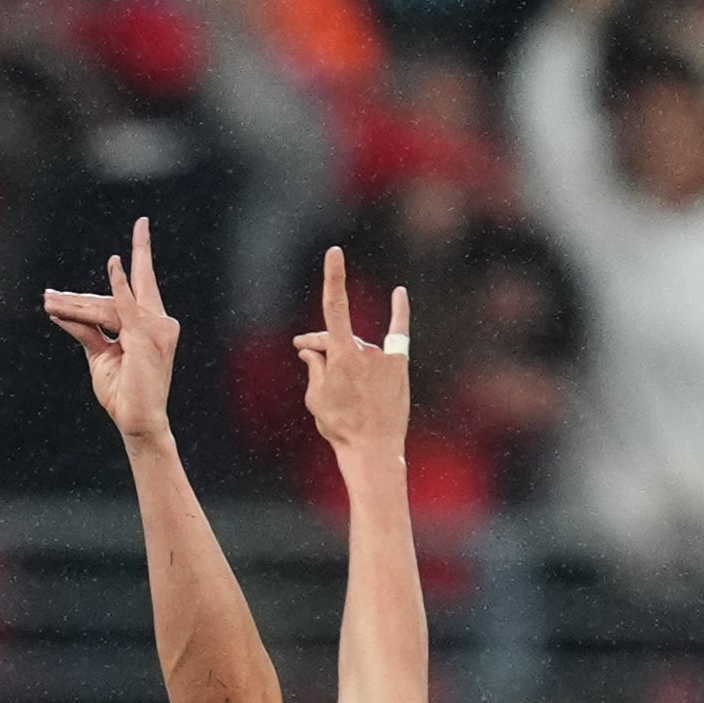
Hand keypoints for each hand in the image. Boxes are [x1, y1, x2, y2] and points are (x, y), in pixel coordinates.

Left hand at [43, 213, 179, 442]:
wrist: (138, 422)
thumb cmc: (123, 394)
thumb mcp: (100, 356)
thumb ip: (88, 331)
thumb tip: (67, 313)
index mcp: (151, 325)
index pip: (140, 286)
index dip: (141, 253)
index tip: (141, 224)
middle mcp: (159, 322)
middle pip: (119, 294)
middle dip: (92, 288)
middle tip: (51, 295)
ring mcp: (156, 328)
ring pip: (108, 306)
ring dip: (75, 306)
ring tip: (48, 304)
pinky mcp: (146, 335)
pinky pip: (124, 306)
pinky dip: (117, 285)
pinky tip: (114, 264)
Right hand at [294, 247, 410, 460]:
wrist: (373, 450)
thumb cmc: (340, 428)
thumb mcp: (316, 399)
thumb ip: (314, 368)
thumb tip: (312, 350)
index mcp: (342, 356)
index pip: (335, 307)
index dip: (334, 277)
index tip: (335, 252)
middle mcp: (366, 350)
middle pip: (339, 338)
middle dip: (321, 345)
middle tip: (304, 354)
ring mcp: (384, 358)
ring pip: (360, 349)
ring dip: (347, 359)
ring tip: (342, 390)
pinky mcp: (399, 367)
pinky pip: (397, 335)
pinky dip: (398, 313)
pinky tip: (400, 294)